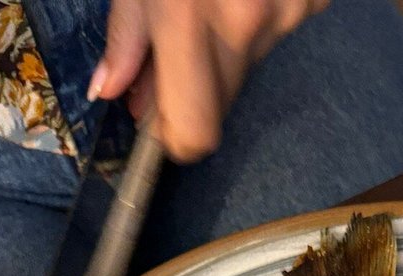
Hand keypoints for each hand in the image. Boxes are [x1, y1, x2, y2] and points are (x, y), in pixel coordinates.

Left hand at [89, 0, 329, 162]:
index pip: (194, 130)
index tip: (159, 124)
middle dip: (193, 86)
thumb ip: (128, 29)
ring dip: (227, 42)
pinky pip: (278, 29)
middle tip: (172, 52)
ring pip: (248, 62)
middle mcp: (246, 22)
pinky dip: (258, 13)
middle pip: (220, 102)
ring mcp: (290, 11)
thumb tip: (112, 90)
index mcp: (191, 15)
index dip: (175, 136)